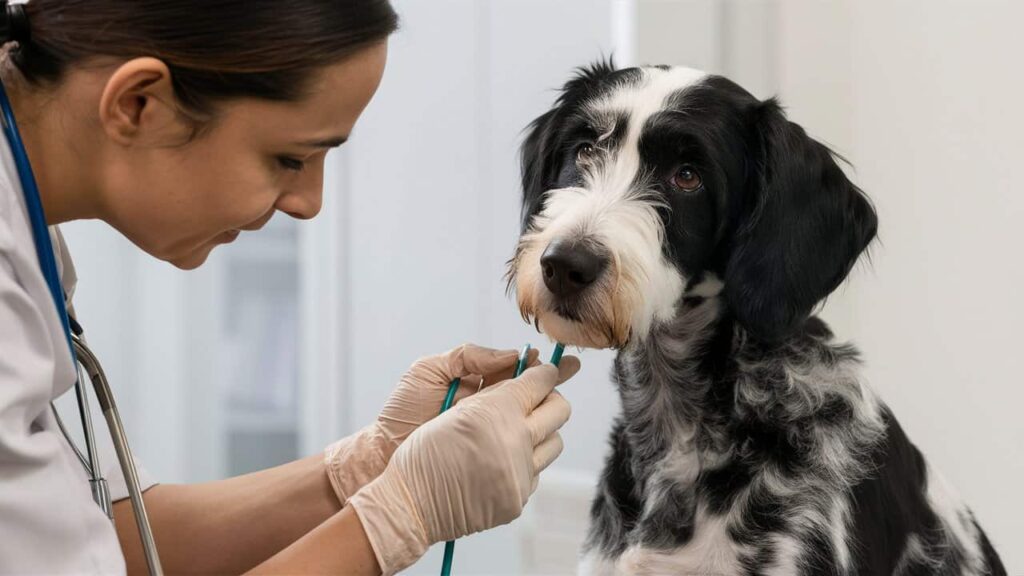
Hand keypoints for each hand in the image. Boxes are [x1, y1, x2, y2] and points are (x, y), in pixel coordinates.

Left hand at [324, 344, 539, 503]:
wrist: (383, 455)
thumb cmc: (402, 411)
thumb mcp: (428, 372)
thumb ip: (467, 357)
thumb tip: (510, 355)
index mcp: (478, 383)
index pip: (517, 371)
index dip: (539, 367)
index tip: (558, 363)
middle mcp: (489, 408)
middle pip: (529, 394)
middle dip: (547, 386)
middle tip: (558, 380)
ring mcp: (492, 434)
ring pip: (529, 421)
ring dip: (541, 413)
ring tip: (550, 404)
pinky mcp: (492, 460)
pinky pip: (520, 450)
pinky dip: (530, 443)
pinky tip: (536, 437)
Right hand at [348, 357, 579, 574]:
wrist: (408, 503)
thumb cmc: (421, 447)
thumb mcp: (451, 407)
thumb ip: (487, 380)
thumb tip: (517, 363)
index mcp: (498, 411)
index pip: (539, 381)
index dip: (544, 371)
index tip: (543, 369)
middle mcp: (516, 441)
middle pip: (559, 409)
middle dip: (550, 397)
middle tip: (534, 396)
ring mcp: (520, 473)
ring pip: (554, 441)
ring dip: (541, 432)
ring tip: (516, 431)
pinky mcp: (517, 499)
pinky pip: (537, 471)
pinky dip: (525, 461)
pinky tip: (500, 460)